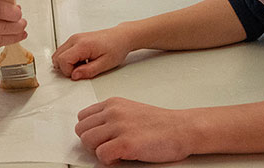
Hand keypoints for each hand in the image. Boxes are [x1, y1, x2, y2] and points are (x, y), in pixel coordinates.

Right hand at [51, 25, 131, 79]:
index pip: (63, 60)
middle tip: (80, 70)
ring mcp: (74, 38)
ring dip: (67, 63)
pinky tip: (81, 61)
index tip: (79, 74)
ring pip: (58, 54)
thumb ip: (88, 71)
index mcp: (82, 45)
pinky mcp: (75, 39)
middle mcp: (75, 39)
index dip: (68, 72)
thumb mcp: (105, 64)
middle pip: (57, 56)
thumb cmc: (116, 48)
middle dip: (65, 68)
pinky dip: (69, 58)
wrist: (121, 37)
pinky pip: (64, 51)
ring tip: (82, 65)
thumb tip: (74, 76)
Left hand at [76, 98, 193, 164]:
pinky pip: (101, 155)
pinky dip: (108, 160)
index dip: (89, 130)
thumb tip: (97, 131)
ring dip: (98, 151)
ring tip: (114, 152)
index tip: (100, 138)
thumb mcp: (130, 110)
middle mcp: (113, 112)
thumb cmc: (161, 123)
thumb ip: (112, 116)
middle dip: (91, 142)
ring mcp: (119, 127)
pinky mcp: (126, 144)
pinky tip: (121, 158)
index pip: (83, 117)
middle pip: (81, 130)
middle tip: (106, 147)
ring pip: (87, 141)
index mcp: (112, 103)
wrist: (182, 129)